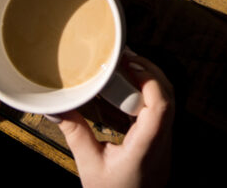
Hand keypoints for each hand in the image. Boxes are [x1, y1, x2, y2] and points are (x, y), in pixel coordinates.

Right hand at [56, 53, 173, 187]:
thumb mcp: (89, 166)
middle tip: (126, 59)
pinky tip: (131, 92)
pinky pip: (162, 113)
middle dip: (150, 72)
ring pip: (168, 103)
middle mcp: (162, 143)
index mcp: (146, 147)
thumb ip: (76, 134)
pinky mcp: (161, 144)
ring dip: (150, 83)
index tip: (131, 64)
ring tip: (128, 70)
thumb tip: (58, 108)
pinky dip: (149, 96)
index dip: (149, 79)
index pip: (161, 106)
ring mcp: (165, 144)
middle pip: (168, 97)